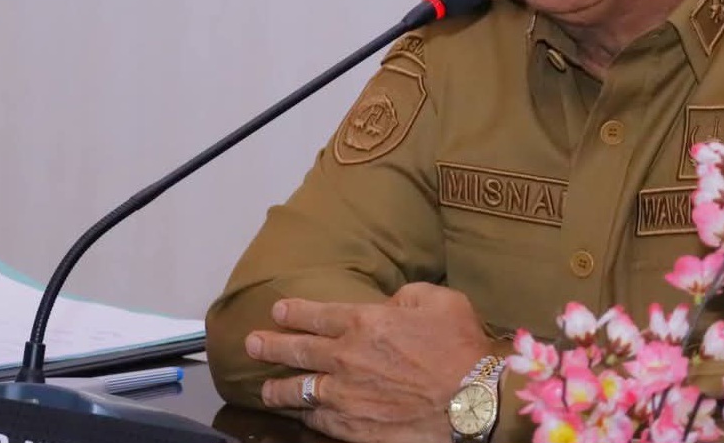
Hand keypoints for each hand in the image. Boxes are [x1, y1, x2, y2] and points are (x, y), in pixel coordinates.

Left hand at [246, 282, 495, 442]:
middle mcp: (345, 358)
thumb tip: (390, 305)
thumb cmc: (460, 347)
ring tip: (266, 389)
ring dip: (278, 388)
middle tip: (252, 344)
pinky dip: (306, 416)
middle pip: (296, 351)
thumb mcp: (439, 301)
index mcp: (364, 322)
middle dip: (270, 346)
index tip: (277, 311)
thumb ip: (406, 296)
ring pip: (299, 391)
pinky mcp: (353, 427)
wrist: (471, 400)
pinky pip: (318, 421)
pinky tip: (301, 415)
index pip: (316, 315)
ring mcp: (345, 396)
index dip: (293, 312)